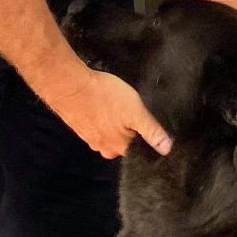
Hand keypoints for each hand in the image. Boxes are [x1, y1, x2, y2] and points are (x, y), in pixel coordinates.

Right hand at [44, 66, 171, 159]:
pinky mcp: (81, 126)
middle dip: (130, 130)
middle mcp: (103, 148)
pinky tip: (105, 106)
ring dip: (115, 124)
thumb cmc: (105, 97)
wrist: (71, 86)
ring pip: (110, 134)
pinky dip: (103, 118)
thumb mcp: (135, 112)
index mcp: (117, 148)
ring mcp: (90, 138)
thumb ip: (151, 131)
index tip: (146, 122)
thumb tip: (166, 150)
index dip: (144, 136)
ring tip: (118, 107)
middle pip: (123, 142)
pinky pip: (98, 126)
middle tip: (132, 112)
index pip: (138, 150)